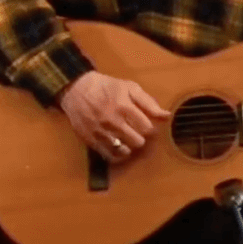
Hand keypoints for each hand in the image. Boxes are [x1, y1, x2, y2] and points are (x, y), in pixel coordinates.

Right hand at [57, 71, 171, 161]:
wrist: (76, 89)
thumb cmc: (106, 87)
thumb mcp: (129, 88)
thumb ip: (148, 102)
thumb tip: (166, 116)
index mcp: (123, 106)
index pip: (147, 128)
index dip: (152, 130)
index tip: (148, 127)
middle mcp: (112, 120)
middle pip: (137, 141)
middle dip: (141, 138)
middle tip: (138, 133)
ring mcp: (100, 132)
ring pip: (124, 151)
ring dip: (130, 147)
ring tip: (128, 140)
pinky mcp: (90, 140)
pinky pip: (109, 156)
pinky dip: (117, 155)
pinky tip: (119, 148)